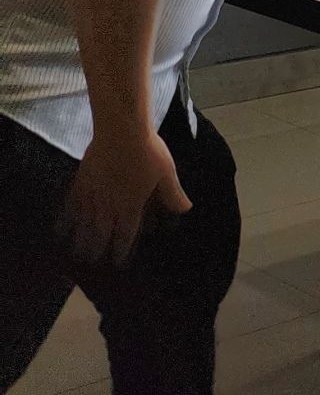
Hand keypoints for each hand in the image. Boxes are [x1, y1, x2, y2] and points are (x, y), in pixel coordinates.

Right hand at [59, 128, 191, 267]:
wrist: (121, 131)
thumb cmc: (148, 151)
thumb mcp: (166, 172)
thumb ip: (172, 194)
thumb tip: (185, 210)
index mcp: (131, 204)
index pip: (126, 233)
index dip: (122, 249)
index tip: (118, 262)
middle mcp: (110, 204)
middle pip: (101, 232)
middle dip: (98, 249)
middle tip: (93, 262)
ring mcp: (93, 194)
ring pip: (84, 223)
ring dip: (80, 239)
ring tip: (76, 254)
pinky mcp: (80, 182)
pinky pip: (70, 205)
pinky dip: (65, 218)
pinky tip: (59, 229)